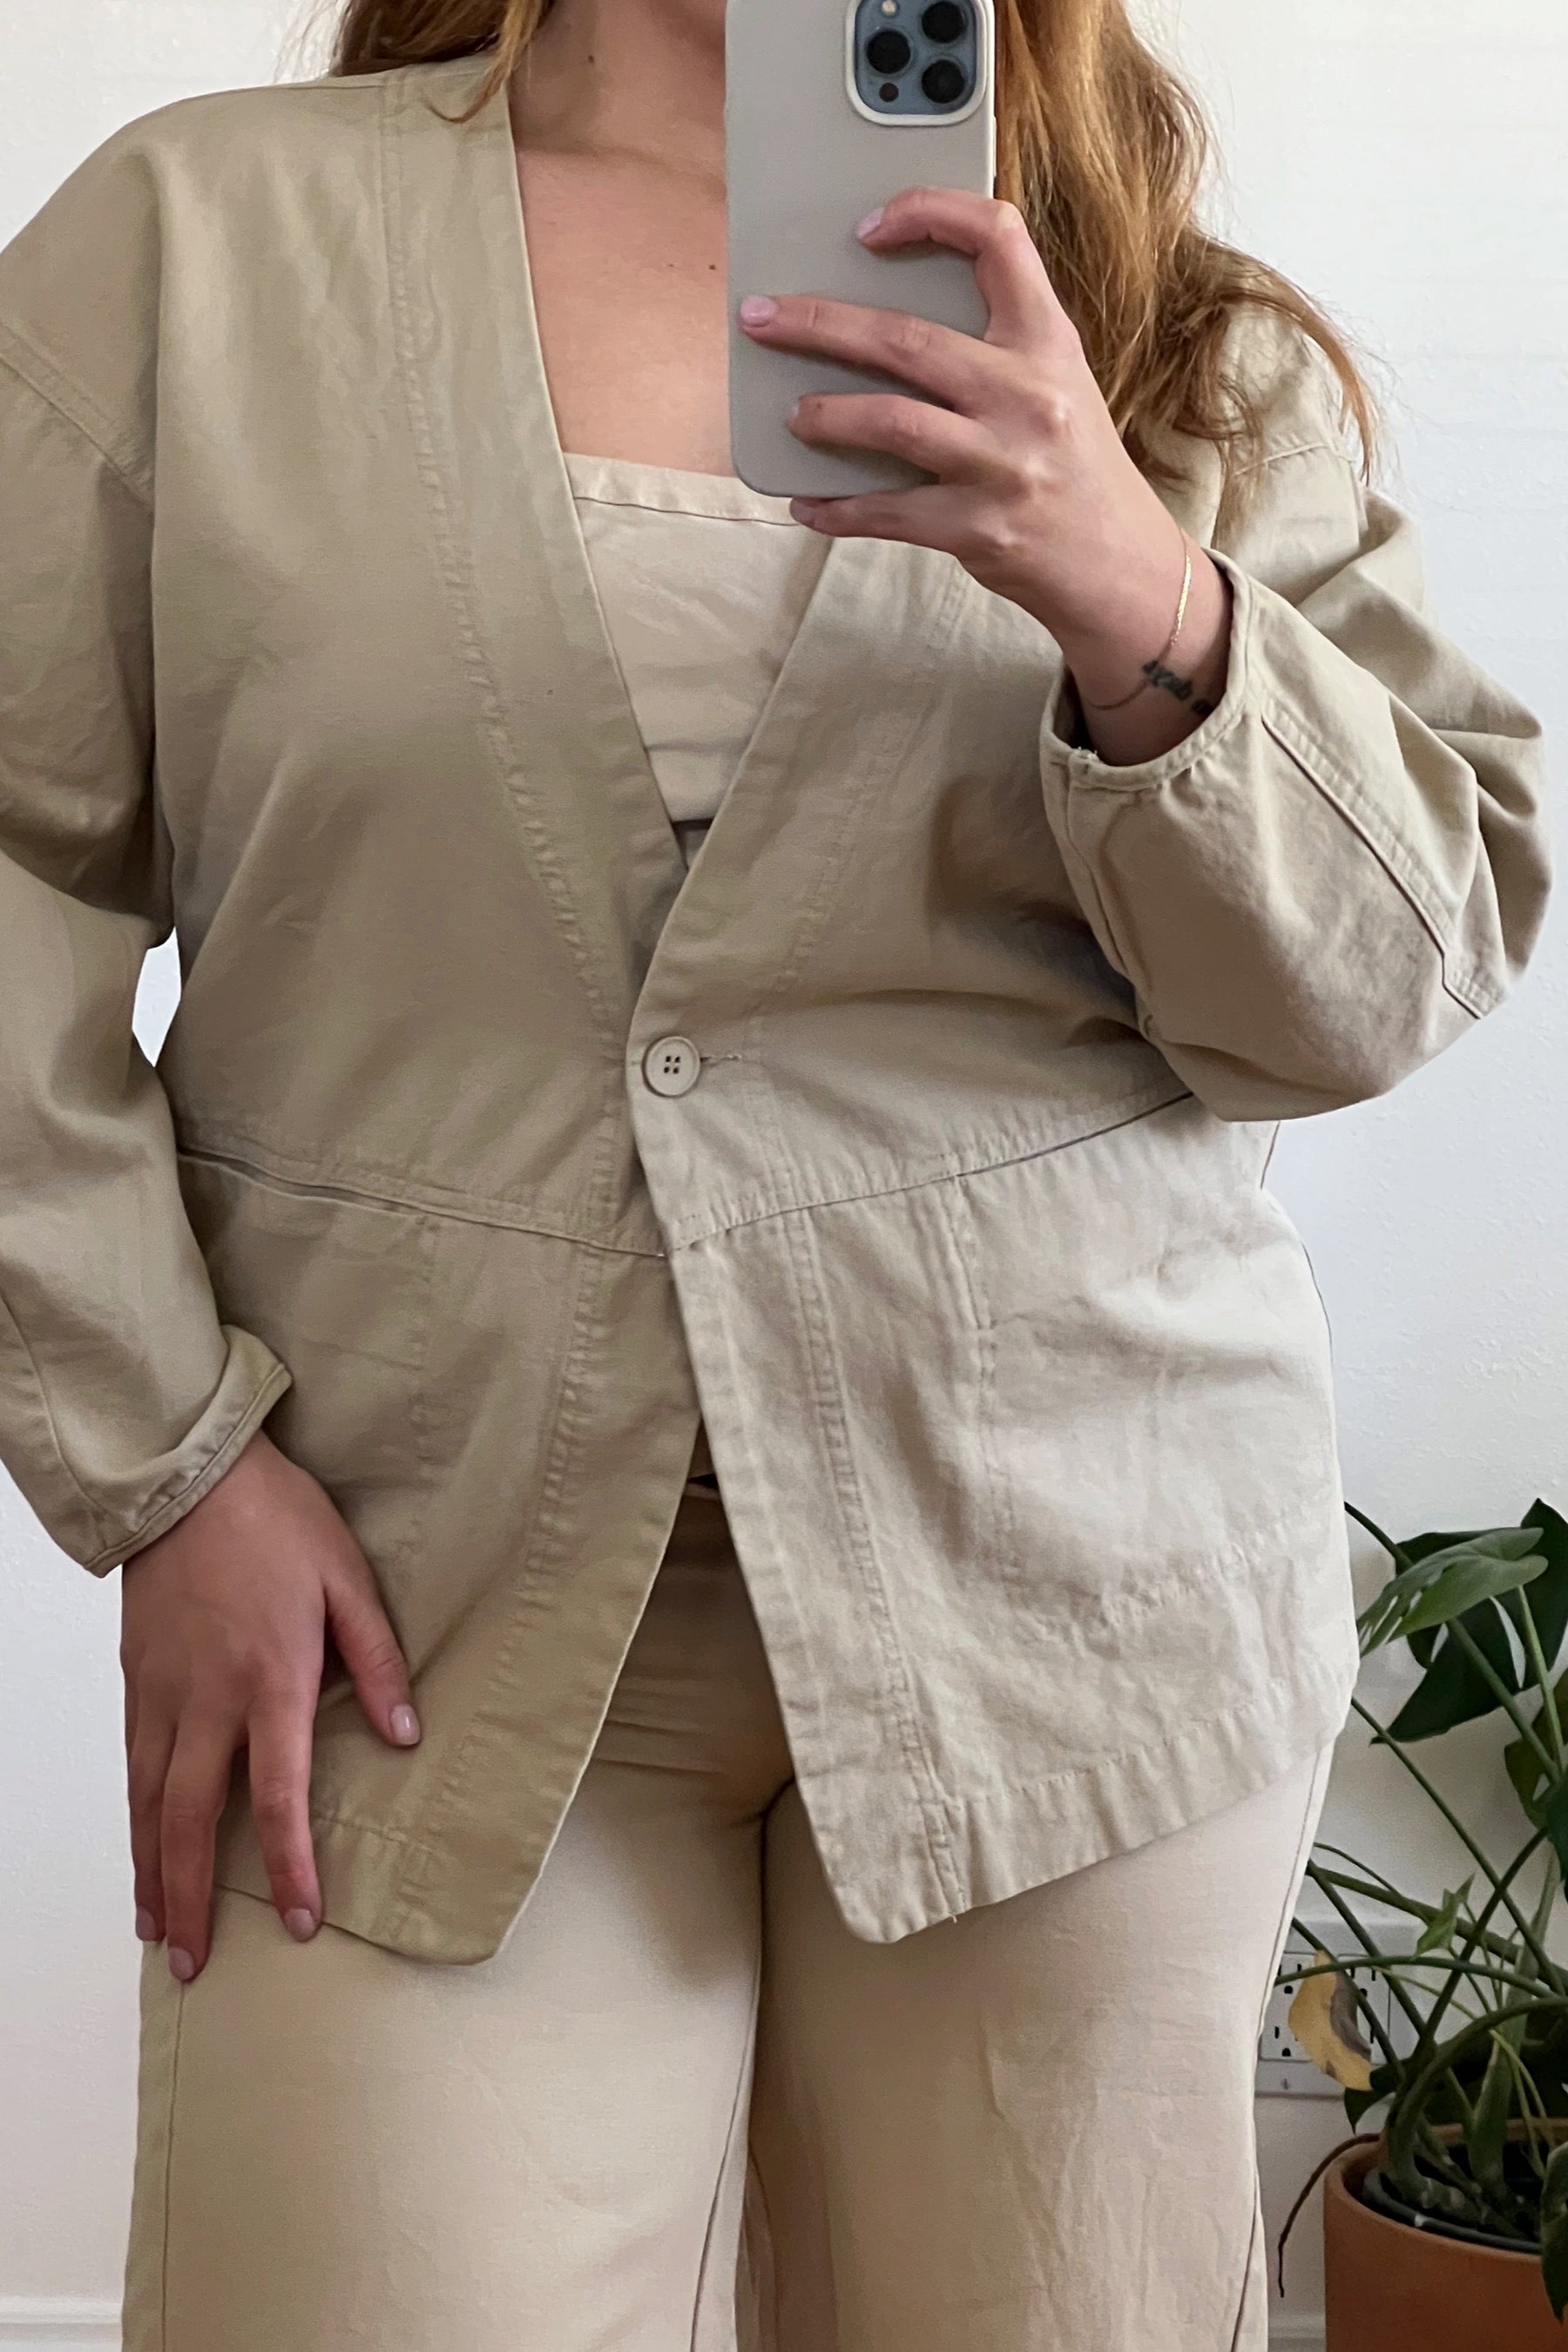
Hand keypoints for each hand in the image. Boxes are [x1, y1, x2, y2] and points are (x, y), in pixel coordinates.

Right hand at [120, 1427, 419, 1981]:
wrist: (190, 1477)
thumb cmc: (276, 1521)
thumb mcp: (349, 1579)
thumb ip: (378, 1661)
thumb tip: (404, 1737)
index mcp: (270, 1680)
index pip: (279, 1796)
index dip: (289, 1864)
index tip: (297, 1919)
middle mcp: (206, 1700)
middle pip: (191, 1822)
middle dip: (192, 1900)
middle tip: (195, 1963)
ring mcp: (162, 1693)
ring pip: (148, 1804)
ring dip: (153, 1873)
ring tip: (159, 1930)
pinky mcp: (136, 1680)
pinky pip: (132, 1767)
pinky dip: (133, 1819)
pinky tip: (142, 1847)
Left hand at [736, 185, 1232, 763]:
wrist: (1118, 563)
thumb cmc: (1074, 464)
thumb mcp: (1058, 382)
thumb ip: (995, 342)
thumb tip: (883, 320)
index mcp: (1048, 341)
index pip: (998, 237)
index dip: (929, 213)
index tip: (868, 227)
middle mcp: (1028, 395)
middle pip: (907, 339)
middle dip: (819, 323)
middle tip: (762, 317)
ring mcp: (1002, 465)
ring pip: (891, 421)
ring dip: (826, 416)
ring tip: (792, 414)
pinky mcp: (978, 529)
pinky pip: (887, 513)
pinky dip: (838, 509)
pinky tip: (807, 505)